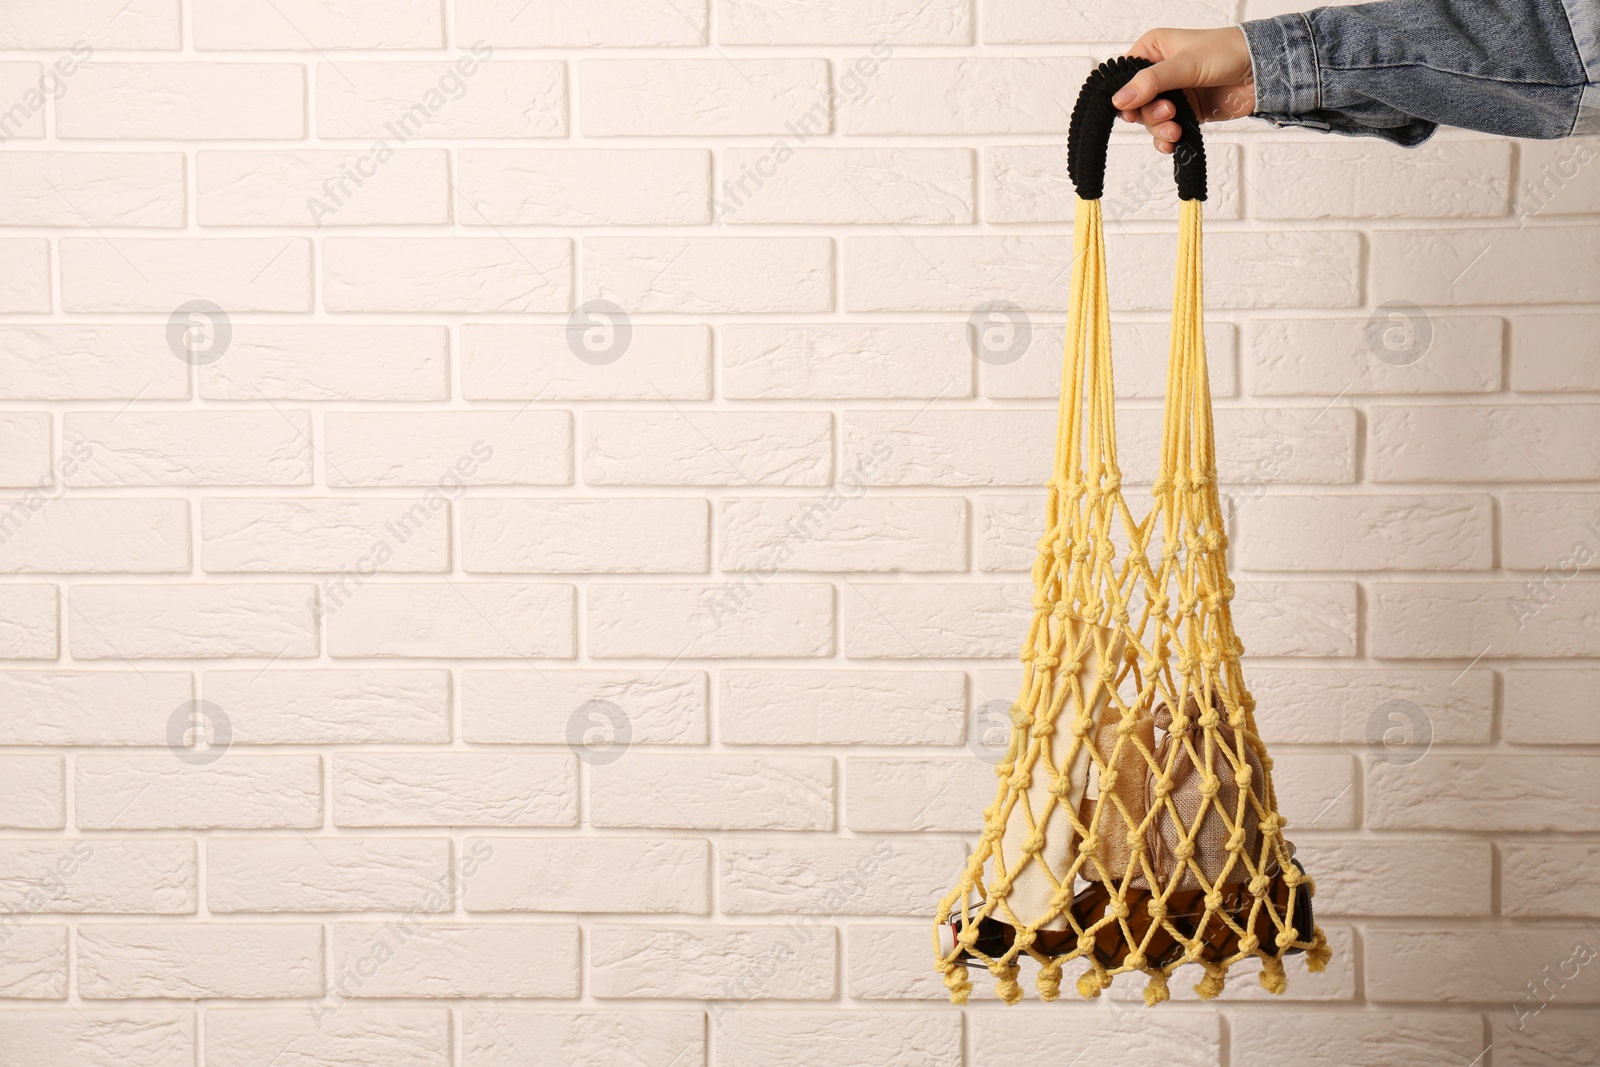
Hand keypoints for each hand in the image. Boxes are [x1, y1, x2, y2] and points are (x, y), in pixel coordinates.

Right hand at [1112, 27, 1255, 154]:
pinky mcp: (1186, 112)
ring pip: (1150, 120)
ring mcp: (1173, 94)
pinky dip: (1166, 140)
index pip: (1124, 76)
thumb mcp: (1185, 64)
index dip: (1125, 95)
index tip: (1132, 110)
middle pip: (1136, 103)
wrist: (1262, 71)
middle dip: (1149, 114)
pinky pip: (1165, 131)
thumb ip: (1151, 82)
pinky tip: (1173, 143)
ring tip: (1175, 130)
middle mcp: (1159, 72)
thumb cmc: (1227, 52)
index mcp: (1153, 50)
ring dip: (1159, 129)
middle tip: (1168, 113)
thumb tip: (1119, 100)